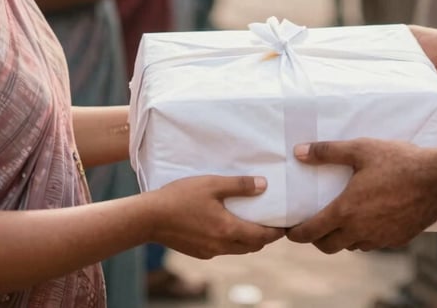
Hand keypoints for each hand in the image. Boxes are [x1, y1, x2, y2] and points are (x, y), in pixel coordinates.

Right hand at [147, 175, 281, 258]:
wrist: (150, 217)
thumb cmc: (181, 196)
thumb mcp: (212, 184)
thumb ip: (239, 185)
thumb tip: (264, 185)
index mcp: (227, 229)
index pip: (261, 237)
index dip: (276, 232)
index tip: (286, 224)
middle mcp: (221, 245)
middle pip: (252, 246)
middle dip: (264, 237)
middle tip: (272, 222)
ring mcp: (209, 252)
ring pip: (237, 250)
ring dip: (248, 240)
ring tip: (252, 222)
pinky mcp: (198, 252)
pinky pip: (223, 249)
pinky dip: (232, 241)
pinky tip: (227, 225)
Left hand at [286, 139, 436, 252]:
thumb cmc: (398, 161)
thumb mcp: (360, 149)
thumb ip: (328, 151)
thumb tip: (299, 152)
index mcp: (346, 211)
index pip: (311, 232)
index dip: (296, 233)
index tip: (289, 230)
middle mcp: (360, 231)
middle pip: (328, 246)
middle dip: (316, 238)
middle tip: (313, 224)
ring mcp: (379, 239)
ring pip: (351, 246)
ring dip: (341, 237)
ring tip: (341, 218)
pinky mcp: (396, 240)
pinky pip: (372, 243)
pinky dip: (363, 235)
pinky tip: (368, 218)